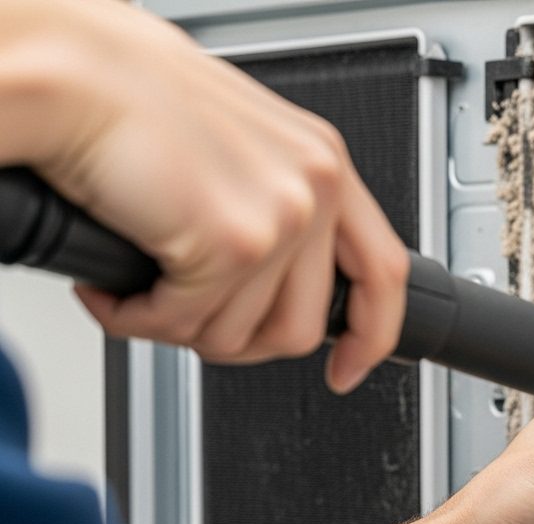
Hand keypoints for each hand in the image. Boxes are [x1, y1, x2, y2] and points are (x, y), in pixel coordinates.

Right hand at [4, 0, 405, 391]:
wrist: (78, 73)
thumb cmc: (136, 102)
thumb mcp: (242, 153)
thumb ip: (275, 208)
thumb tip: (276, 286)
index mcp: (325, 164)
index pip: (383, 272)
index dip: (372, 336)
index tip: (348, 368)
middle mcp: (316, 187)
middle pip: (302, 328)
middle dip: (237, 342)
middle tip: (188, 315)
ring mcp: (283, 217)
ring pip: (240, 336)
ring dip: (177, 326)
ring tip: (141, 285)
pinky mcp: (234, 244)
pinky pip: (185, 324)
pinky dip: (137, 318)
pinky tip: (114, 287)